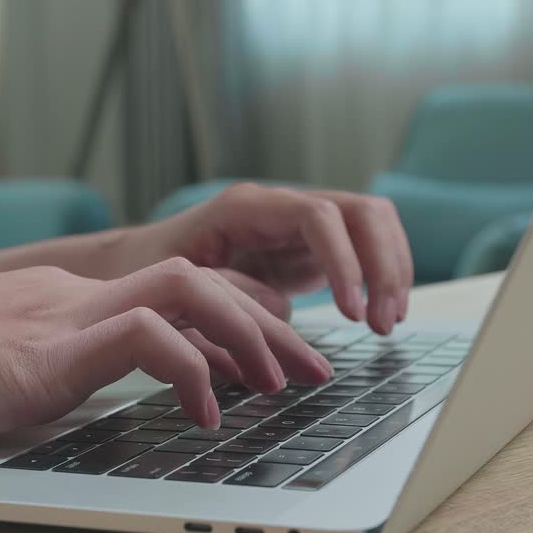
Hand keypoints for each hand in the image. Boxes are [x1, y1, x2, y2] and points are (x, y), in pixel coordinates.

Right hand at [0, 259, 331, 449]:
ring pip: (189, 289)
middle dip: (272, 323)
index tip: (277, 358)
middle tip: (314, 371)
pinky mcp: (37, 354)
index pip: (175, 287)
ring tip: (281, 389)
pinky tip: (205, 417)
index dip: (239, 315)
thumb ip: (41, 373)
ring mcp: (56, 318)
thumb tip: (83, 400)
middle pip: (203, 279)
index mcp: (62, 302)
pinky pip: (142, 336)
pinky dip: (191, 372)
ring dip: (251, 336)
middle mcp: (70, 297)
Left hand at [148, 183, 414, 333]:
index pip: (317, 216)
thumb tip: (281, 309)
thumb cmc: (148, 273)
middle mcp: (283, 208)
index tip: (350, 310)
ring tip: (387, 324)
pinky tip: (379, 317)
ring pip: (372, 225)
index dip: (343, 260)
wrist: (141, 268)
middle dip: (382, 265)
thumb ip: (225, 290)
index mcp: (247, 208)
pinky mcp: (311, 250)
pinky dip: (381, 279)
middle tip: (382, 323)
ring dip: (391, 271)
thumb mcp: (174, 283)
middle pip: (361, 212)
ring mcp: (302, 227)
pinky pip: (365, 250)